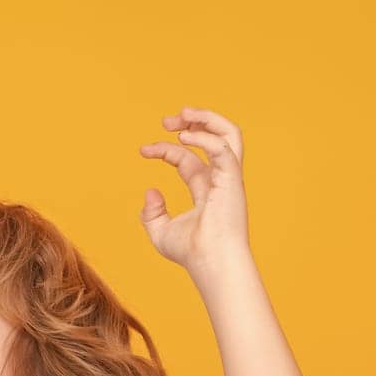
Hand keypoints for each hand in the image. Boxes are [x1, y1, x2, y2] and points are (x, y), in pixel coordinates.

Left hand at [138, 106, 252, 278]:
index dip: (164, 149)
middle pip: (213, 138)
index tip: (143, 150)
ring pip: (229, 134)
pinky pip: (222, 148)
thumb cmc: (192, 253)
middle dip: (192, 122)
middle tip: (167, 120)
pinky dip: (204, 138)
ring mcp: (229, 177)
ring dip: (207, 118)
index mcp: (206, 188)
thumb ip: (152, 214)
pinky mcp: (232, 179)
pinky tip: (182, 138)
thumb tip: (150, 192)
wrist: (211, 262)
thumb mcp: (161, 232)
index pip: (186, 159)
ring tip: (184, 113)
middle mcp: (220, 179)